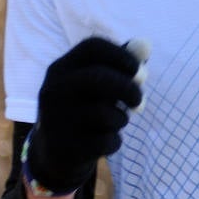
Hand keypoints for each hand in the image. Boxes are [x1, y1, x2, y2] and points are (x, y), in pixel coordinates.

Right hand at [24, 37, 147, 193]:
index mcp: (60, 68)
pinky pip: (104, 141)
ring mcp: (56, 119)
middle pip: (98, 78)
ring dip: (121, 118)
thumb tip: (145, 45)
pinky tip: (105, 141)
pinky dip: (114, 141)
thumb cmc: (84, 109)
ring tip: (115, 121)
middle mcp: (53, 90)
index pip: (92, 47)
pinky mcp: (65, 147)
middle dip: (128, 88)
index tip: (137, 69)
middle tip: (138, 100)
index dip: (121, 55)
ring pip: (104, 113)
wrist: (55, 154)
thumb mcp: (97, 86)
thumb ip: (120, 65)